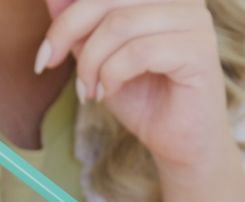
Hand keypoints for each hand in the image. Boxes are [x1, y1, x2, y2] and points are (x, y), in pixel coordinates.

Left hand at [37, 0, 231, 167]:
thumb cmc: (145, 100)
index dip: (67, 14)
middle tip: (51, 64)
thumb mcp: (99, 57)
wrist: (179, 144)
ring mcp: (195, 21)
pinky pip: (139, 52)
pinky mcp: (199, 50)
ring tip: (89, 90)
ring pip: (120, 24)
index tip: (45, 51)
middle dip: (68, 31)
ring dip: (91, 61)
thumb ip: (79, 25)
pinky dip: (113, 74)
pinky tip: (109, 92)